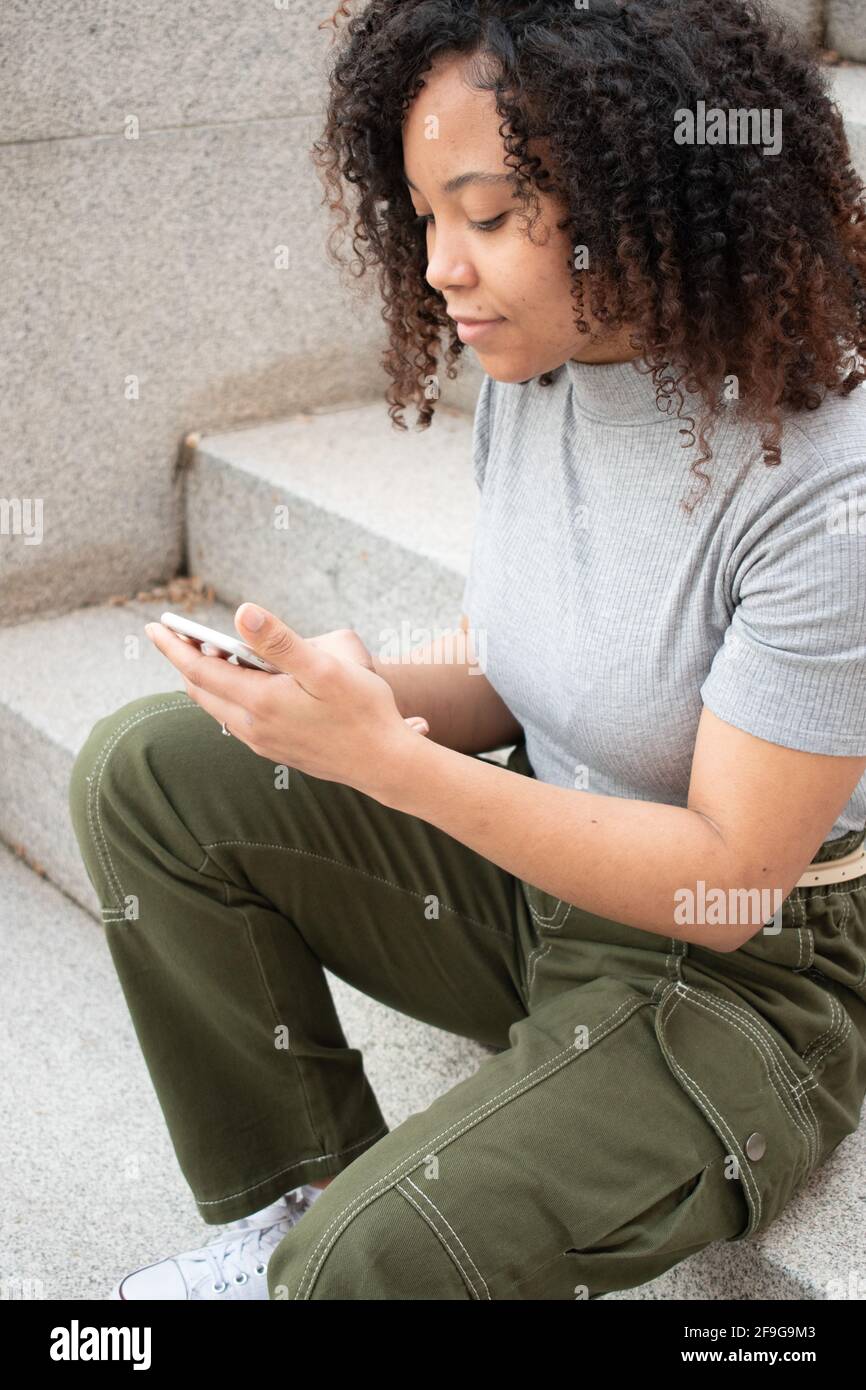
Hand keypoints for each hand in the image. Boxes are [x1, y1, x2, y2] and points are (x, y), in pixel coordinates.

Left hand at [144, 604, 425, 798]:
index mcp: (260, 702)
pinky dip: (229, 695)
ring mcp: (264, 742)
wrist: (385, 764)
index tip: (154, 627)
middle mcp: (254, 726)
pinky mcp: (278, 749)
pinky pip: (237, 719)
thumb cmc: (363, 711)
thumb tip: (242, 612)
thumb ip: (281, 642)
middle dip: (185, 661)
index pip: (200, 670)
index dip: (174, 646)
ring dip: (208, 679)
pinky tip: (244, 684)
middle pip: (203, 690)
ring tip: (207, 653)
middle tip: (174, 635)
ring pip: (219, 707)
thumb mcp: (325, 668)